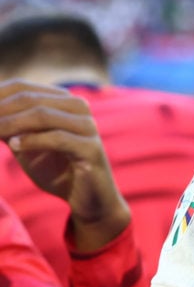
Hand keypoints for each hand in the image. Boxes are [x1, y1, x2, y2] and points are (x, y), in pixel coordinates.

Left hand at [0, 79, 128, 250]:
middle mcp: (78, 108)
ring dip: (11, 124)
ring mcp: (87, 127)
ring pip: (43, 115)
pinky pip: (57, 138)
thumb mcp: (26, 145)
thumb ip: (10, 128)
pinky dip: (32, 141)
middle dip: (1, 111)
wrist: (87, 199)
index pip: (23, 88)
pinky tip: (14, 146)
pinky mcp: (91, 148)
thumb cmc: (56, 170)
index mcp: (63, 101)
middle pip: (31, 99)